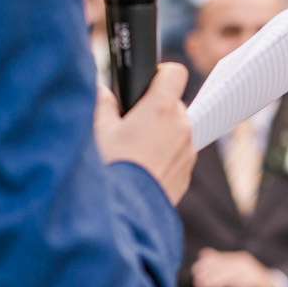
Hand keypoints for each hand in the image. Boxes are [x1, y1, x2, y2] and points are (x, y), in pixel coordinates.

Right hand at [93, 64, 195, 203]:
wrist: (125, 213)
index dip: (162, 74)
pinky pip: (179, 152)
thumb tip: (102, 91)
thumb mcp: (99, 132)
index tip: (149, 84)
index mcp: (161, 108)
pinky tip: (143, 168)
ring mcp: (188, 149)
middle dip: (156, 110)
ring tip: (135, 151)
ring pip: (177, 129)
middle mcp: (181, 125)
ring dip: (162, 133)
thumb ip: (103, 104)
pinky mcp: (188, 170)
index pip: (176, 73)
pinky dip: (166, 154)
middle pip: (174, 104)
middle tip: (132, 125)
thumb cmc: (111, 168)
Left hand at [190, 248, 278, 286]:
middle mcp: (244, 262)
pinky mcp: (259, 282)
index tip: (194, 271)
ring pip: (235, 275)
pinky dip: (241, 286)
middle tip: (197, 283)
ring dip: (221, 282)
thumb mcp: (233, 269)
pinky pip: (249, 283)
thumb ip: (219, 262)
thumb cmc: (247, 278)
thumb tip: (202, 253)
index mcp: (236, 258)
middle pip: (225, 267)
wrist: (269, 286)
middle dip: (210, 275)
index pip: (219, 260)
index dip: (206, 265)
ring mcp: (252, 271)